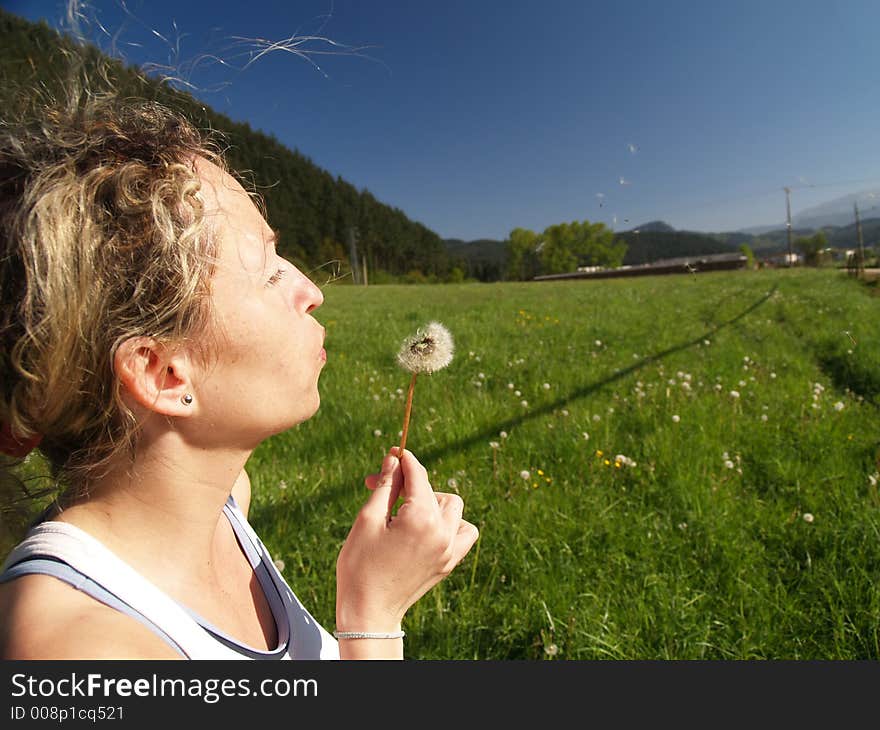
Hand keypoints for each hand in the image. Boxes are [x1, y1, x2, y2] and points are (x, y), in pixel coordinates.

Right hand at [335, 448, 478, 632]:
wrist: (369, 612)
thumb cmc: (360, 566)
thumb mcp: (367, 519)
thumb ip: (386, 485)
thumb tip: (395, 457)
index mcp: (421, 519)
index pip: (418, 475)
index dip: (404, 459)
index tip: (393, 451)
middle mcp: (443, 532)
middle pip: (433, 489)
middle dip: (409, 484)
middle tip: (381, 489)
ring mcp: (450, 549)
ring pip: (453, 507)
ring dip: (432, 501)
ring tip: (405, 510)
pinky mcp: (450, 562)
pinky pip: (465, 531)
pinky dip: (451, 523)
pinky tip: (428, 526)